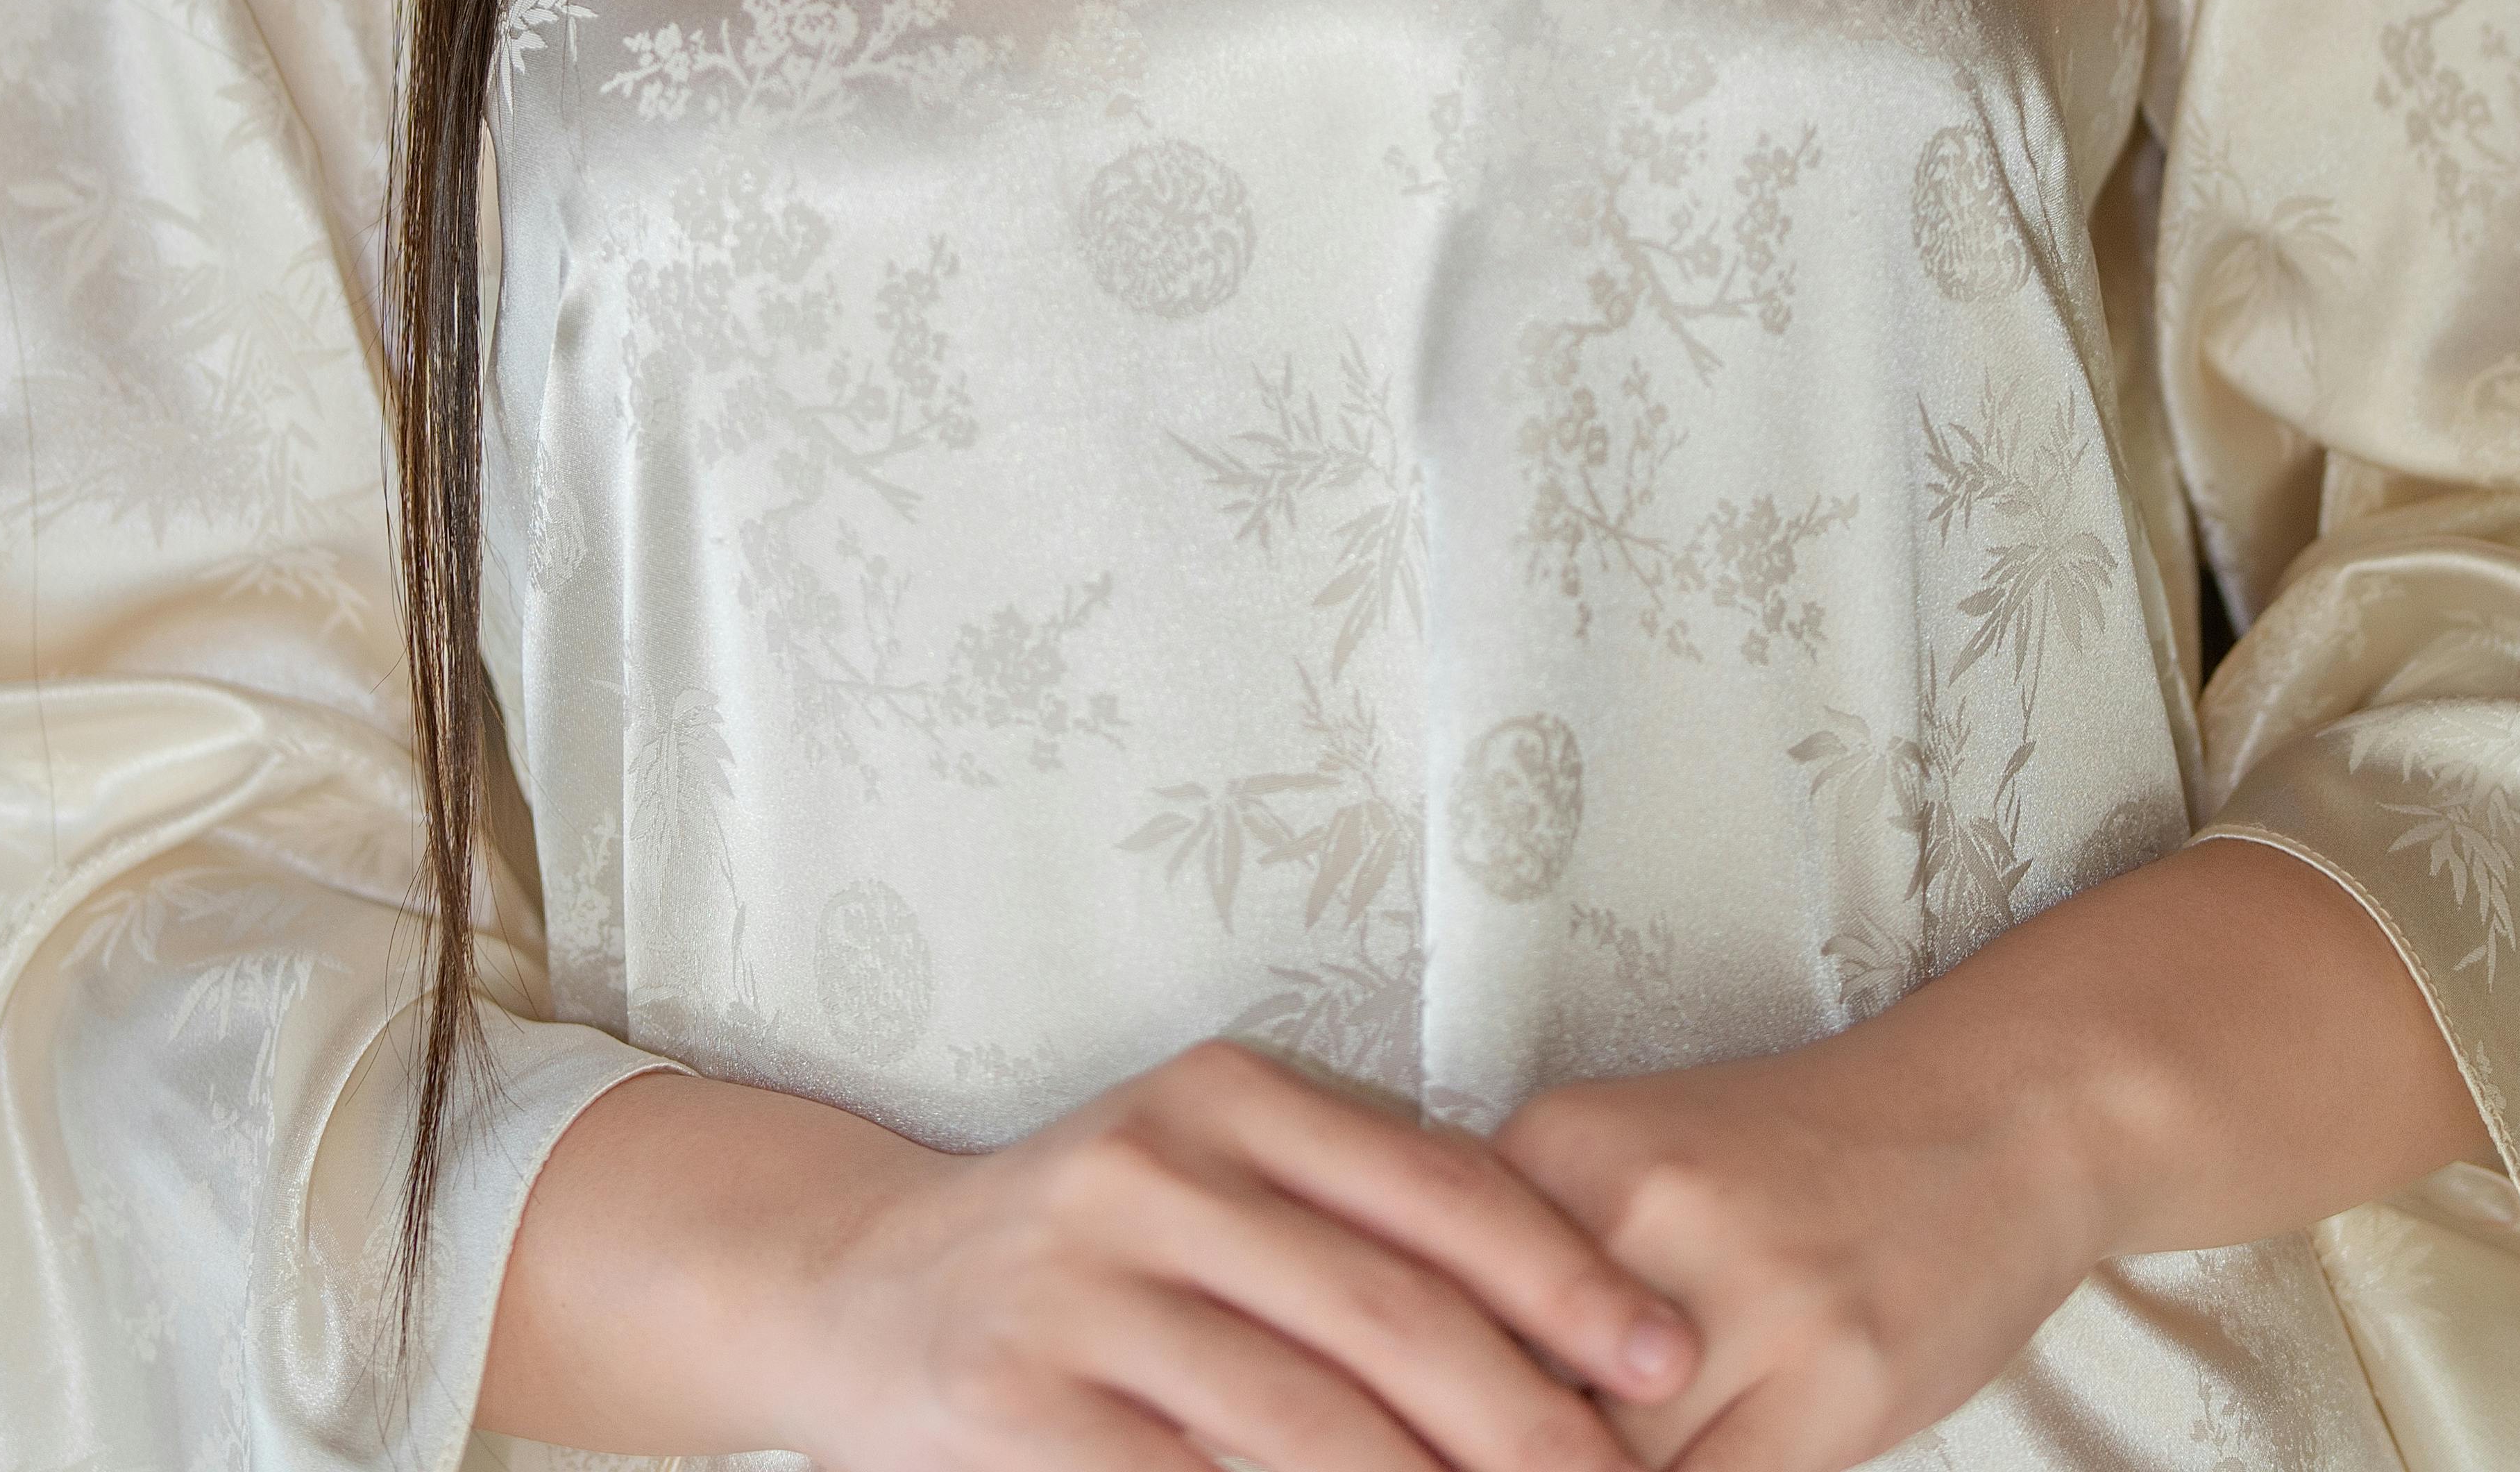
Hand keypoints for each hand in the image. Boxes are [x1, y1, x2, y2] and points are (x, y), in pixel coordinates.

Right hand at [482, 1036, 1697, 1471]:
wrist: (856, 1280)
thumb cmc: (1088, 1240)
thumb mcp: (1212, 1170)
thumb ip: (1350, 1215)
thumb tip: (1556, 1323)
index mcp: (1228, 1095)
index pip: (1436, 1187)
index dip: (1560, 1278)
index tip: (1663, 1359)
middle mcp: (1156, 1169)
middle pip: (1388, 1313)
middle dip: (1527, 1420)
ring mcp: (1081, 1289)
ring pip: (1302, 1424)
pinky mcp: (1020, 1403)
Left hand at [1492, 840, 2491, 1471]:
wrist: (1994, 1113)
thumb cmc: (1800, 1157)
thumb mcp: (1634, 1171)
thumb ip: (1538, 1276)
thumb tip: (1437, 1406)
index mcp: (1561, 1146)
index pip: (1436, 1315)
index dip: (1416, 1407)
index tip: (1397, 1444)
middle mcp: (1636, 1206)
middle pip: (1505, 1401)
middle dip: (1498, 1447)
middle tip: (1471, 1450)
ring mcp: (1740, 1295)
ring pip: (1598, 1460)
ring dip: (1597, 1464)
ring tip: (1629, 1445)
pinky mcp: (1832, 1382)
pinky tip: (1694, 1463)